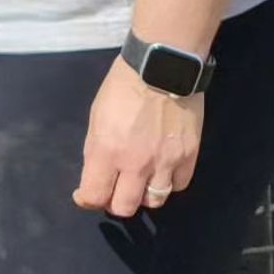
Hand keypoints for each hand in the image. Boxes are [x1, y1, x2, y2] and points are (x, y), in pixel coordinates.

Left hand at [73, 54, 201, 217]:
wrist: (162, 66)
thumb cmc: (122, 85)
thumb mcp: (97, 115)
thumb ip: (96, 149)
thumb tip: (96, 173)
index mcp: (108, 149)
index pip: (94, 195)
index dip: (87, 199)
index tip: (85, 194)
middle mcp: (136, 163)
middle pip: (125, 207)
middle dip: (115, 202)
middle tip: (114, 189)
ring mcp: (165, 163)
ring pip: (154, 202)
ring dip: (143, 194)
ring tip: (139, 180)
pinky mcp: (188, 158)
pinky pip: (178, 186)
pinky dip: (168, 182)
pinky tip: (163, 169)